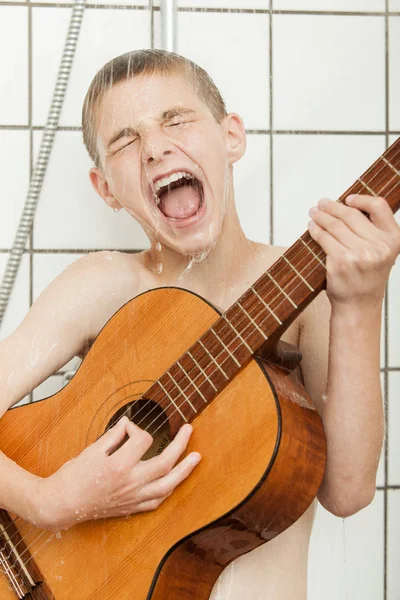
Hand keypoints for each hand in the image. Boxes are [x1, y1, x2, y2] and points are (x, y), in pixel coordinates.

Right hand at [33, 417, 199, 529]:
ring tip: (196, 458)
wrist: (62, 504)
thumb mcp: (92, 450)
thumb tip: (128, 423)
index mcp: (119, 466)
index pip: (143, 441)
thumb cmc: (74, 475)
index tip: (129, 428)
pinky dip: (168, 491)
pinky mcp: (130, 508)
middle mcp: (130, 483)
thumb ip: (113, 435)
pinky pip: (156, 502)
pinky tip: (175, 482)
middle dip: (180, 445)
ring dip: (184, 471)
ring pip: (167, 486)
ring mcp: (132, 498)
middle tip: (189, 430)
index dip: (138, 429)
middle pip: (164, 463)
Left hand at [308, 195, 399, 309]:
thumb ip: (373, 232)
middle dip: (332, 207)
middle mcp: (379, 246)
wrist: (359, 305)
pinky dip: (315, 230)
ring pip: (335, 225)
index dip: (361, 199)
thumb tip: (348, 206)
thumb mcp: (382, 253)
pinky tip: (312, 227)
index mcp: (393, 240)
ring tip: (314, 213)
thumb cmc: (367, 278)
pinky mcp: (341, 261)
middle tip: (322, 204)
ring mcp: (360, 254)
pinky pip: (324, 238)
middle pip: (351, 215)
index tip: (348, 199)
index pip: (379, 207)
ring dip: (321, 216)